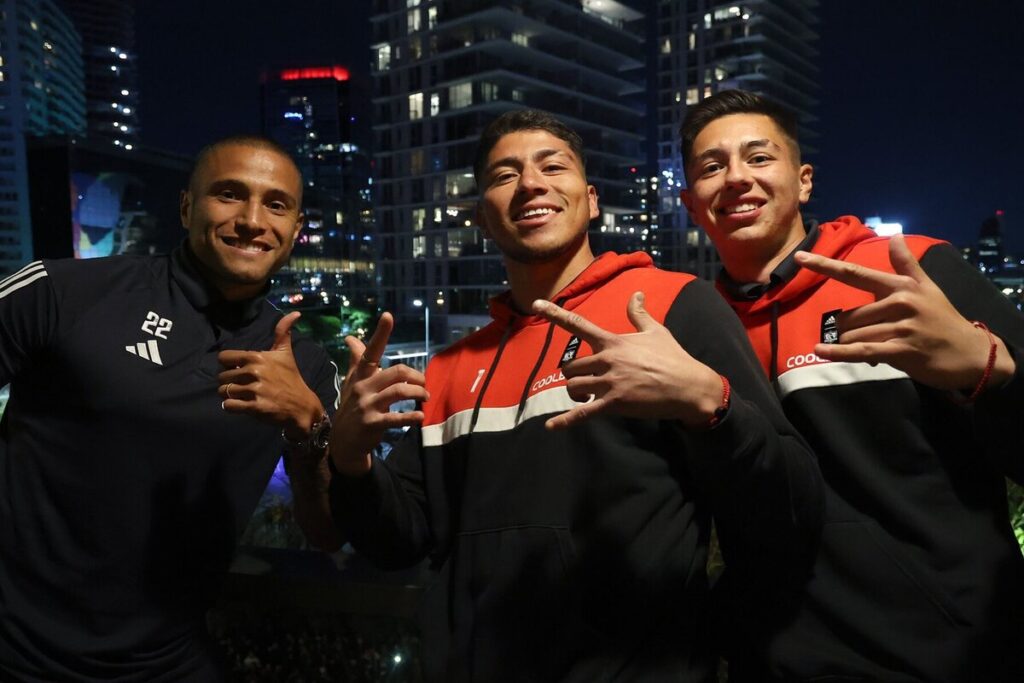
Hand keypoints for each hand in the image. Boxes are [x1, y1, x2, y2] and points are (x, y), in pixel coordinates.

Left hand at [217, 311, 323, 439]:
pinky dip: (231, 406)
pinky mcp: (255, 407)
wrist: (302, 405)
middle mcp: (255, 372)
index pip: (224, 358)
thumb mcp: (286, 353)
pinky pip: (229, 405)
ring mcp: (255, 390)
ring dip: (230, 395)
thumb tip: (295, 313)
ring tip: (242, 396)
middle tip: (242, 385)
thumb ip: (283, 332)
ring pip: (224, 391)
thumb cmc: (291, 378)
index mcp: (257, 357)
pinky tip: (241, 405)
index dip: (229, 364)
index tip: (239, 369)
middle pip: (222, 376)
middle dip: (229, 381)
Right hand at [328, 312, 428, 475]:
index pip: (371, 350)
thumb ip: (356, 360)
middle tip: (424, 384)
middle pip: (397, 372)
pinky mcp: (372, 423)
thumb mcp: (351, 382)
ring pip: (399, 392)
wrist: (343, 441)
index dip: (380, 333)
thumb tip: (351, 337)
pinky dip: (412, 416)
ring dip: (418, 394)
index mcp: (360, 375)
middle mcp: (363, 387)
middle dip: (416, 377)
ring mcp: (367, 405)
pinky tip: (420, 416)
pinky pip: (396, 418)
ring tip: (425, 397)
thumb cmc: (351, 406)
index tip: (388, 316)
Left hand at [532, 291, 722, 429]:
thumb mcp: (656, 331)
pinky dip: (565, 421)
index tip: (536, 304)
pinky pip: (584, 412)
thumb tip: (637, 294)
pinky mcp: (614, 404)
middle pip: (571, 367)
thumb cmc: (673, 358)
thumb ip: (639, 314)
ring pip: (573, 387)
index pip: (578, 324)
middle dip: (575, 375)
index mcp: (613, 341)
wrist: (689, 386)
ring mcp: (610, 382)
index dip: (555, 313)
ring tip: (588, 395)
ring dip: (576, 393)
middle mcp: (607, 359)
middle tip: (587, 381)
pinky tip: (551, 427)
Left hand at [794, 234, 1013, 391]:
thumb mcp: (927, 288)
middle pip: (849, 315)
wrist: (970, 352)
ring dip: (854, 346)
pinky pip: (862, 351)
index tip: (799, 257)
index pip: (855, 273)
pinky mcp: (901, 351)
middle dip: (848, 330)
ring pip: (854, 334)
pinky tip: (820, 352)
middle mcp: (898, 302)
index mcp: (900, 286)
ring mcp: (901, 327)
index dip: (825, 265)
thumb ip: (906, 264)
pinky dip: (839, 353)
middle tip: (870, 338)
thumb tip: (895, 235)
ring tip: (877, 349)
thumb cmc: (942, 319)